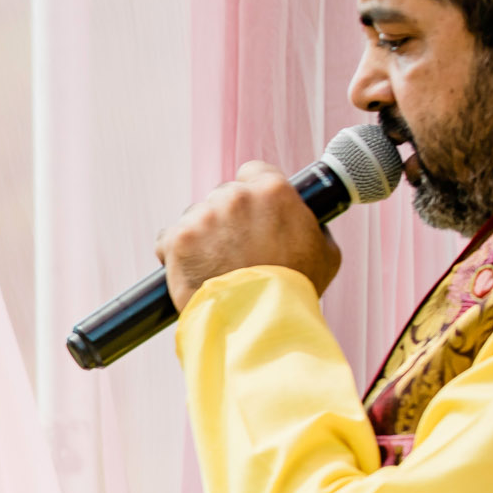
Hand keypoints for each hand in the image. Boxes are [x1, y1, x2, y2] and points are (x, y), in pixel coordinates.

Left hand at [155, 161, 341, 310]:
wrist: (261, 321)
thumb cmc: (296, 289)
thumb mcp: (324, 249)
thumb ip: (307, 224)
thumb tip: (300, 219)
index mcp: (273, 190)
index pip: (252, 172)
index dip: (252, 193)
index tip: (252, 211)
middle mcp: (235, 196)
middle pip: (222, 195)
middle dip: (227, 217)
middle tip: (236, 247)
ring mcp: (203, 216)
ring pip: (195, 217)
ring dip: (201, 235)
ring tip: (215, 265)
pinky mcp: (178, 239)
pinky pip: (169, 239)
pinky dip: (176, 253)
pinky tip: (191, 270)